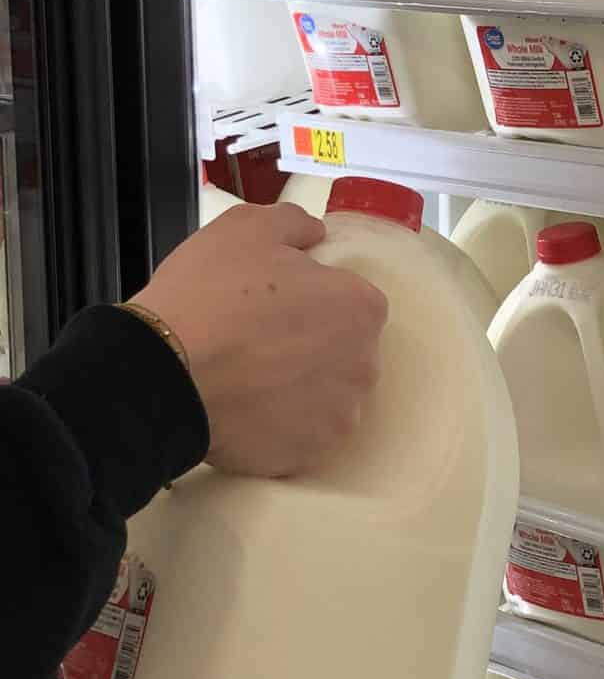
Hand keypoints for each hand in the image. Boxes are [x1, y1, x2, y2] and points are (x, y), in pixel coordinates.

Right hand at [133, 203, 387, 476]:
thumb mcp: (248, 227)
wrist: (164, 373)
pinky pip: (299, 434)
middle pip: (344, 351)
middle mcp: (364, 366)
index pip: (351, 300)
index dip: (312, 297)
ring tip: (250, 378)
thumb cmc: (210, 294)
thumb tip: (317, 235)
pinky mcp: (307, 455)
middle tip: (258, 339)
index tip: (276, 302)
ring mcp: (338, 417)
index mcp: (361, 308)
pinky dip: (279, 425)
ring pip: (325, 396)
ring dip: (298, 387)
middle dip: (311, 345)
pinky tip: (246, 409)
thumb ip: (296, 224)